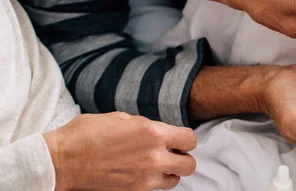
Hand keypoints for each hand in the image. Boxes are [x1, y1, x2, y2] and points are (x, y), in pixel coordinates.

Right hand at [43, 112, 196, 190]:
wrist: (62, 160)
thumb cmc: (85, 135)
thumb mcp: (121, 118)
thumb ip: (145, 125)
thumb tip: (157, 131)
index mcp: (153, 133)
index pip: (190, 140)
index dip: (185, 139)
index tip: (178, 139)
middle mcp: (154, 157)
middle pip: (189, 164)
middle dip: (183, 158)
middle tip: (172, 153)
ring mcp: (145, 178)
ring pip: (175, 180)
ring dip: (170, 172)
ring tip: (156, 165)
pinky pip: (155, 188)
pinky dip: (153, 181)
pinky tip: (141, 172)